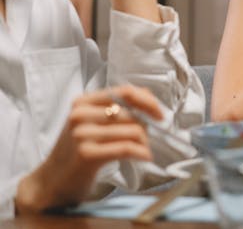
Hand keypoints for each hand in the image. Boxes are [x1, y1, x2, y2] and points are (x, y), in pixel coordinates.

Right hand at [15, 85, 161, 213]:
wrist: (51, 181)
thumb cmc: (77, 151)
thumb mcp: (90, 123)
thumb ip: (114, 109)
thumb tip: (149, 100)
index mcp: (82, 102)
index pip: (125, 91)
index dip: (148, 101)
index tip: (159, 114)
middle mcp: (80, 115)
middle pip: (131, 114)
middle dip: (146, 128)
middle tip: (146, 140)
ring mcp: (82, 134)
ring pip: (133, 130)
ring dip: (145, 142)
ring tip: (143, 151)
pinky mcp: (86, 154)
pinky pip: (127, 148)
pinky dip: (142, 152)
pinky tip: (145, 157)